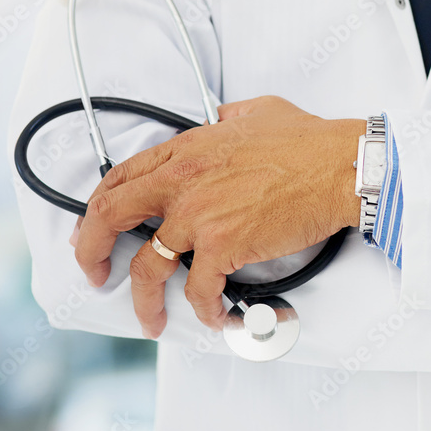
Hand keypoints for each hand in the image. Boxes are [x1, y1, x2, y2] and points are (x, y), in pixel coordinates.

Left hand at [71, 95, 364, 337]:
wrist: (339, 167)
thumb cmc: (309, 141)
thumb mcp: (256, 111)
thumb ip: (226, 118)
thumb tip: (220, 122)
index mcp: (186, 149)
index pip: (120, 177)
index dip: (98, 208)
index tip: (96, 226)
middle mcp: (182, 182)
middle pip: (110, 217)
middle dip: (90, 251)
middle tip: (94, 272)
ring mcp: (200, 216)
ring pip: (148, 266)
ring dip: (144, 300)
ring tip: (150, 318)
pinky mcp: (224, 247)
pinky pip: (200, 289)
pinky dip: (205, 309)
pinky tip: (213, 315)